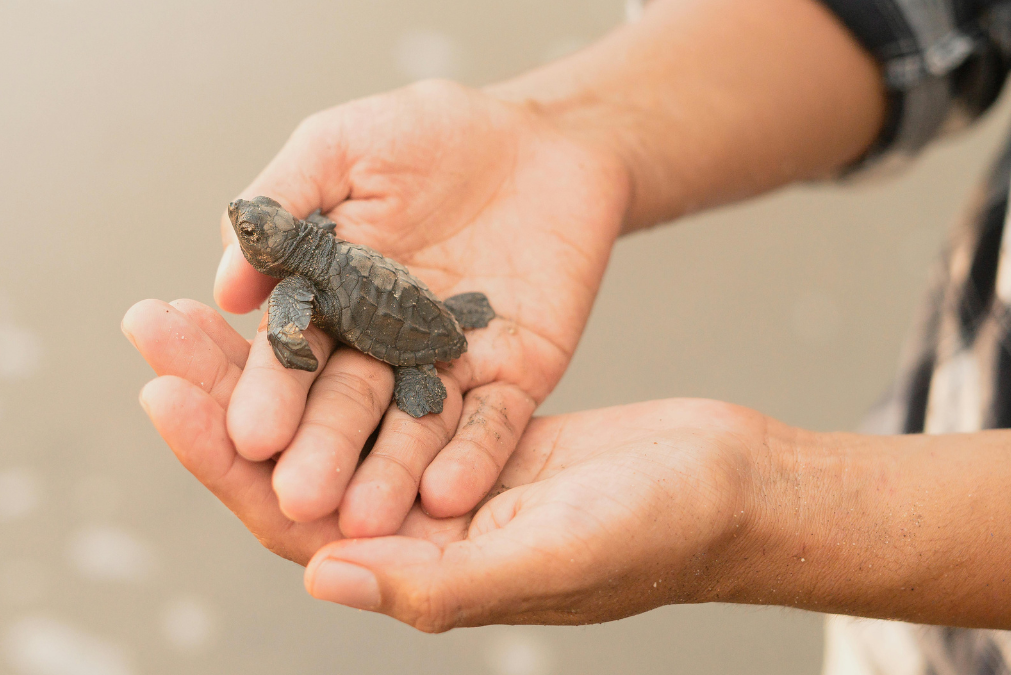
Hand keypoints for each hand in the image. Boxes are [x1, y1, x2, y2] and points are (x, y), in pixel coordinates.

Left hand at [125, 305, 776, 624]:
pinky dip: (342, 349)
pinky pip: (385, 392)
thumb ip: (442, 581)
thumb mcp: (555, 555)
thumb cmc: (660, 532)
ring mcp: (444, 483)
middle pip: (297, 463)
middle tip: (158, 320)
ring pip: (333, 421)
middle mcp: (421, 533)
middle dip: (226, 395)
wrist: (732, 487)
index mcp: (426, 575)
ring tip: (210, 302)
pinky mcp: (472, 436)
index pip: (297, 524)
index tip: (167, 390)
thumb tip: (321, 575)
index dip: (227, 461)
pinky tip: (310, 302)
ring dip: (272, 365)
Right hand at [214, 80, 629, 535]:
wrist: (543, 138)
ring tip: (369, 519)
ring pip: (417, 428)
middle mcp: (381, 345)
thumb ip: (285, 206)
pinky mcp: (514, 374)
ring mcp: (449, 366)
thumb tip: (226, 289)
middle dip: (323, 450)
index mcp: (328, 298)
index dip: (269, 393)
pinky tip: (449, 493)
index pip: (290, 354)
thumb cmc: (432, 131)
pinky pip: (496, 422)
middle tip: (300, 499)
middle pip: (348, 406)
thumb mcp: (344, 146)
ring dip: (391, 474)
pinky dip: (474, 456)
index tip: (246, 435)